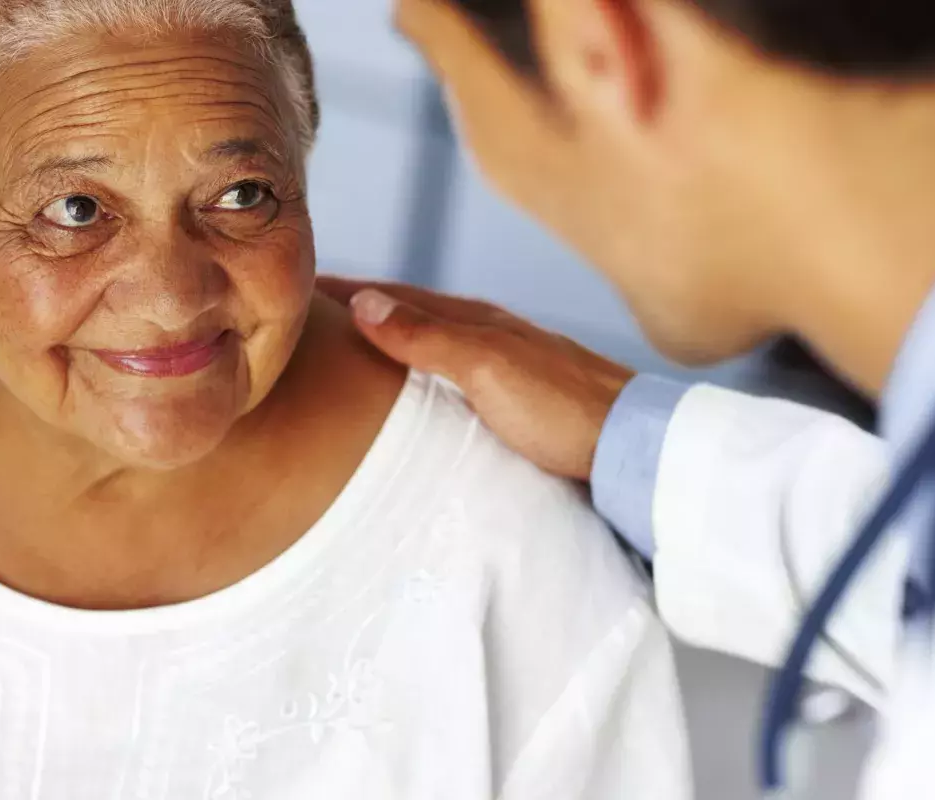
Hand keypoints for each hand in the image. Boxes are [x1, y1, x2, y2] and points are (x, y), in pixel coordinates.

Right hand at [319, 276, 633, 480]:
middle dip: (360, 306)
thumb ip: (426, 337)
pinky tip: (417, 383)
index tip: (297, 285)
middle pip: (410, 311)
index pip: (395, 295)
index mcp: (478, 319)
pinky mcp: (521, 394)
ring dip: (389, 336)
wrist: (638, 448)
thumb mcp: (487, 370)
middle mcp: (490, 332)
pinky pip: (451, 367)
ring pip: (431, 339)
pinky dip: (419, 364)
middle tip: (308, 310)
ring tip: (349, 343)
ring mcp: (507, 361)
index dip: (345, 291)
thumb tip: (362, 302)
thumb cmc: (565, 412)